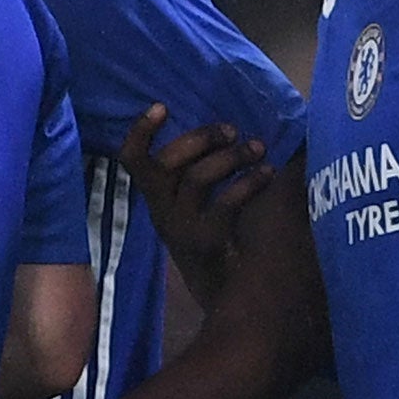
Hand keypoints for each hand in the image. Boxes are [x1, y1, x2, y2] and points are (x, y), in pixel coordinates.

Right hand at [118, 104, 270, 307]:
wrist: (224, 292)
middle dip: (200, 139)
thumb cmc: (216, 235)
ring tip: (256, 148)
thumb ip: (197, 171)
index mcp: (156, 197)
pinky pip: (225, 203)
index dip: (140, 133)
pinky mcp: (206, 240)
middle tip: (231, 130)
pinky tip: (267, 173)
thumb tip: (225, 126)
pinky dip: (249, 183)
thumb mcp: (196, 203)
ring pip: (196, 179)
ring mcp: (181, 226)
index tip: (160, 107)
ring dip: (230, 157)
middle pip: (166, 164)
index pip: (131, 160)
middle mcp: (161, 210)